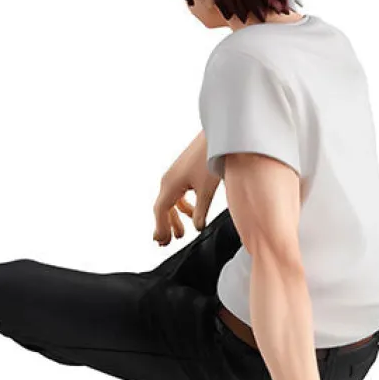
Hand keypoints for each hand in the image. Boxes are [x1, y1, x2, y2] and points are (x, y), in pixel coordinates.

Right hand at [153, 131, 220, 245]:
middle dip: (165, 226)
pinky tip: (191, 213)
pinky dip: (182, 206)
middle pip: (162, 208)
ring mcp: (175, 175)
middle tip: (168, 243)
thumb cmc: (210, 158)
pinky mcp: (183, 172)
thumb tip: (197, 227)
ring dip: (174, 217)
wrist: (217, 136)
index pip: (160, 211)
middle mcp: (168, 180)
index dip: (161, 228)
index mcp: (170, 184)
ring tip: (182, 233)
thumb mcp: (207, 190)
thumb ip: (201, 211)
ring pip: (170, 201)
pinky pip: (177, 194)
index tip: (163, 242)